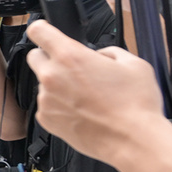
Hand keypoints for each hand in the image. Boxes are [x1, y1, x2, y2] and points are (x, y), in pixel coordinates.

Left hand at [23, 21, 168, 167]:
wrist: (133, 141)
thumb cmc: (135, 105)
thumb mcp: (133, 63)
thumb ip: (108, 52)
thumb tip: (98, 56)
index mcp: (70, 56)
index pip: (38, 31)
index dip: (42, 30)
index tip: (45, 33)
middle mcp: (52, 76)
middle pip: (35, 57)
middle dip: (50, 59)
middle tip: (73, 69)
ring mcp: (47, 100)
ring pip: (44, 84)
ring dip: (58, 86)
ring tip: (87, 97)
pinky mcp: (47, 120)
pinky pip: (47, 106)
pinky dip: (59, 107)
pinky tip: (82, 112)